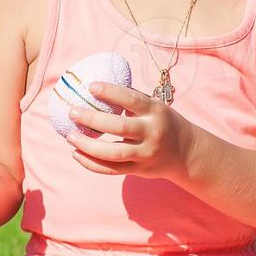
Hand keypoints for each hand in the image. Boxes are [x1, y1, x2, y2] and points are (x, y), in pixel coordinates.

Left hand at [64, 82, 201, 179]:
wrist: (186, 153)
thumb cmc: (163, 122)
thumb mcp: (155, 106)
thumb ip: (132, 98)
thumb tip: (98, 85)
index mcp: (156, 111)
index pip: (132, 99)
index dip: (111, 92)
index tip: (91, 86)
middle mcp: (152, 133)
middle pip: (119, 127)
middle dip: (92, 119)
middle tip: (72, 112)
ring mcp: (146, 154)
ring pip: (113, 153)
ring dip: (88, 146)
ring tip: (70, 136)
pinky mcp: (139, 169)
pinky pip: (111, 170)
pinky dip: (91, 163)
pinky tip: (76, 154)